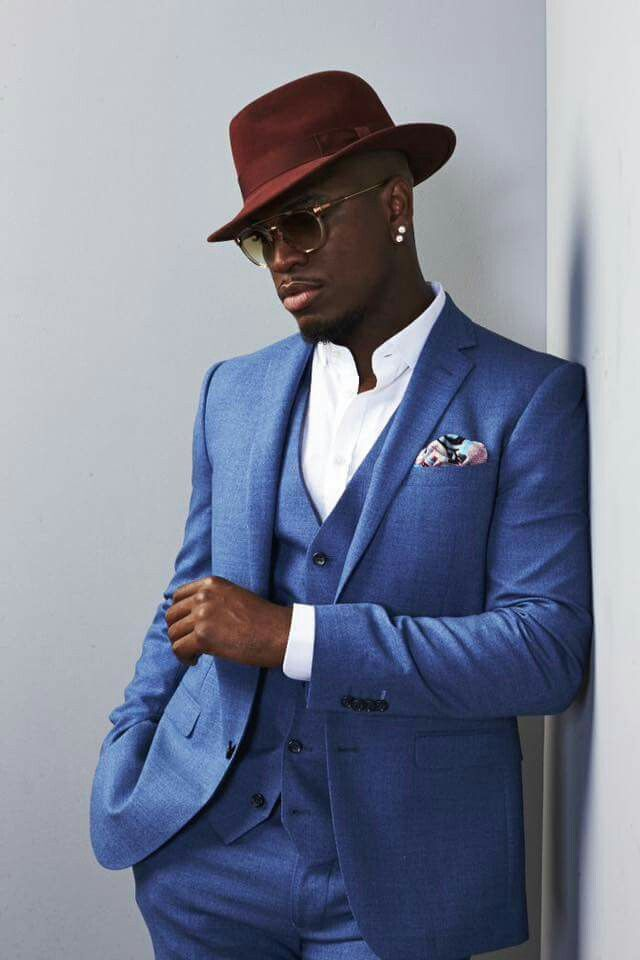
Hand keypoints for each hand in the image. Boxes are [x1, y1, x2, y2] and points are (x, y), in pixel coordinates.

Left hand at [165, 576, 292, 668]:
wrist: (280, 633)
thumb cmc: (264, 620)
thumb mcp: (235, 596)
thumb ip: (213, 600)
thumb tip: (192, 617)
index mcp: (212, 584)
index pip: (178, 597)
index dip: (180, 615)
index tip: (188, 627)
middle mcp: (204, 596)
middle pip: (172, 615)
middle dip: (178, 631)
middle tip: (191, 643)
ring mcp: (202, 615)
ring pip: (173, 633)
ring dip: (182, 646)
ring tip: (195, 654)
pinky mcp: (203, 636)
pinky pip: (179, 649)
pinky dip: (184, 658)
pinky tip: (196, 661)